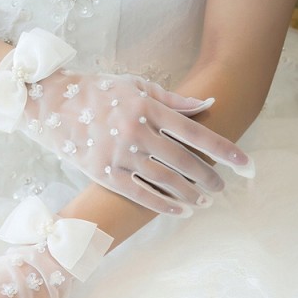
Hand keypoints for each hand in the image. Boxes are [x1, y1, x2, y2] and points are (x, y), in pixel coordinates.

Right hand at [0, 28, 254, 216]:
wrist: (51, 104)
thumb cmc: (96, 92)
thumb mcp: (135, 86)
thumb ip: (173, 99)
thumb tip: (207, 107)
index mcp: (149, 107)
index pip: (198, 133)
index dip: (226, 151)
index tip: (246, 165)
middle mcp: (138, 132)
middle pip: (186, 162)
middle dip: (209, 178)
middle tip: (221, 189)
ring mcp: (121, 155)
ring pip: (166, 182)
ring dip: (191, 194)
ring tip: (204, 202)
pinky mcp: (104, 174)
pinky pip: (141, 194)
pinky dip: (164, 205)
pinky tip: (180, 211)